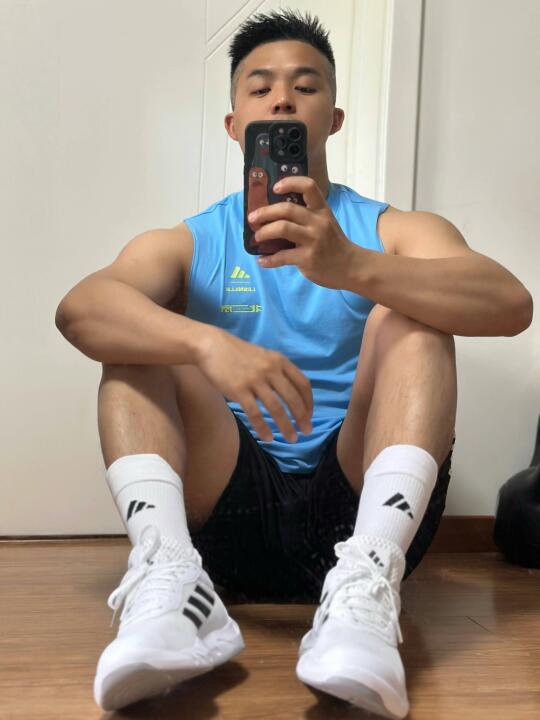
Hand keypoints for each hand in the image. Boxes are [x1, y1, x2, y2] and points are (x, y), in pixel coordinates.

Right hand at [196, 327, 312, 442]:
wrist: (211, 346)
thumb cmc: (238, 354)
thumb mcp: (264, 356)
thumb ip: (278, 371)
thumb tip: (291, 393)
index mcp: (280, 361)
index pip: (302, 384)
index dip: (308, 402)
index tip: (309, 415)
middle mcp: (270, 370)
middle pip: (293, 398)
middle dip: (302, 418)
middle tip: (306, 431)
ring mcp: (255, 380)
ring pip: (276, 408)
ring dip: (286, 426)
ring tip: (291, 438)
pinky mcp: (239, 390)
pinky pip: (255, 413)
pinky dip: (263, 428)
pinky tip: (268, 438)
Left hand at [248, 175, 355, 288]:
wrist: (350, 266)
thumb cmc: (334, 244)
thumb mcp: (326, 223)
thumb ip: (307, 217)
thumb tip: (276, 215)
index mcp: (321, 210)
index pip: (308, 186)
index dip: (290, 183)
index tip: (275, 188)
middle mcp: (317, 222)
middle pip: (286, 209)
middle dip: (264, 212)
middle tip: (253, 218)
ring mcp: (313, 240)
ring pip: (282, 229)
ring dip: (263, 233)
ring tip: (257, 238)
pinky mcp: (307, 258)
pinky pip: (282, 257)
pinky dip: (268, 259)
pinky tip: (262, 261)